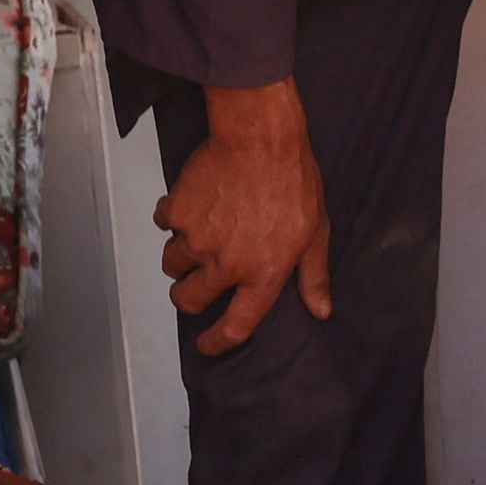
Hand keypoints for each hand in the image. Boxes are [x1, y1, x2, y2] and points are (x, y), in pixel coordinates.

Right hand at [154, 80, 330, 358]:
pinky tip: (192, 205)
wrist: (260, 139)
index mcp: (262, 274)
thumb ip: (313, 276)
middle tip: (196, 284)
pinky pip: (164, 224)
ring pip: (172, 265)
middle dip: (188, 297)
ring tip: (198, 238)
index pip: (235, 326)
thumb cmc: (294, 183)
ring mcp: (196, 238)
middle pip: (188, 300)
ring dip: (181, 259)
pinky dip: (172, 218)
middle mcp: (225, 264)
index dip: (217, 342)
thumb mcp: (316, 233)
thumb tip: (321, 311)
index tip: (206, 346)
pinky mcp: (177, 211)